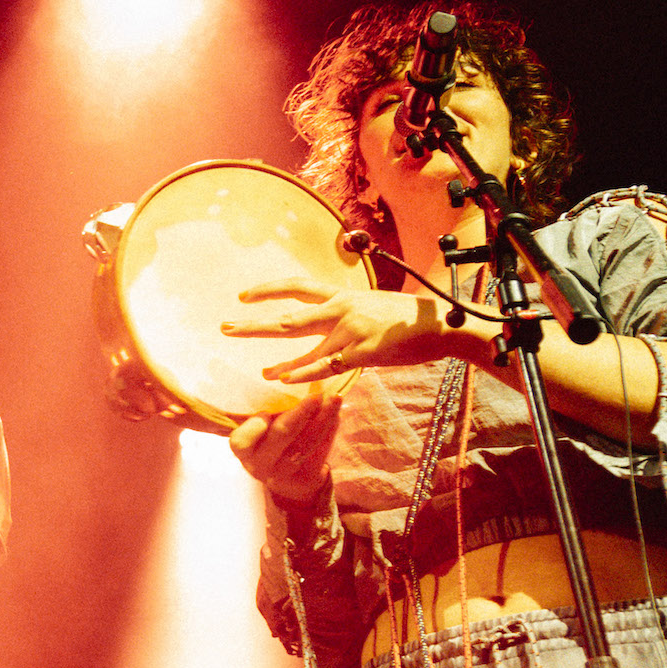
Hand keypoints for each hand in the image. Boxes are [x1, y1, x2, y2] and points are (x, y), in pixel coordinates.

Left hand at [220, 277, 476, 383]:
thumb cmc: (407, 317)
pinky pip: (327, 367)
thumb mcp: (371, 303)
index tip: (243, 295)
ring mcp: (351, 331)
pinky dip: (304, 375)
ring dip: (280, 363)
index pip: (297, 287)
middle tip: (225, 328)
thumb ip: (346, 311)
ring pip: (304, 348)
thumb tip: (327, 317)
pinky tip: (284, 380)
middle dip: (254, 324)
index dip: (268, 290)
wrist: (441, 325)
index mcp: (342, 294)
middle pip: (288, 319)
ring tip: (261, 371)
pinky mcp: (363, 353)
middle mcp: (342, 309)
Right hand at [228, 395, 341, 505]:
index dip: (255, 426)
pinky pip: (321, 450)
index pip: (241, 440)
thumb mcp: (260, 431)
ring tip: (334, 398)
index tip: (266, 411)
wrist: (288, 478)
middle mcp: (260, 465)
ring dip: (323, 417)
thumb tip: (291, 382)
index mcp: (244, 451)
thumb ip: (269, 412)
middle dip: (299, 412)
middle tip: (315, 395)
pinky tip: (336, 413)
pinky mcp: (307, 479)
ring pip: (307, 442)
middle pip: (281, 436)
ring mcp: (284, 475)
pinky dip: (330, 428)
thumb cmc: (269, 442)